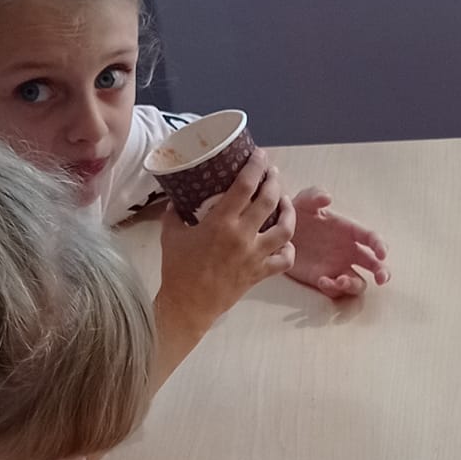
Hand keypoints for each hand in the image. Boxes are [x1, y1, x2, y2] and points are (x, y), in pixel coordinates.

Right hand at [157, 151, 296, 331]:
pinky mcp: (260, 273)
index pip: (244, 186)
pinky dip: (289, 249)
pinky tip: (285, 242)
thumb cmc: (177, 269)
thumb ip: (175, 213)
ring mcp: (255, 255)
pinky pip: (285, 260)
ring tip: (285, 202)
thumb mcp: (171, 234)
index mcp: (221, 222)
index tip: (261, 155)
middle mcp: (243, 236)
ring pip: (285, 229)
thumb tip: (177, 198)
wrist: (188, 304)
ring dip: (288, 212)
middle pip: (269, 201)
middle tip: (273, 173)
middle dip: (274, 181)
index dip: (255, 166)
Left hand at [284, 187, 387, 299]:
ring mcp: (337, 268)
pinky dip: (333, 289)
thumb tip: (327, 197)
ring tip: (339, 281)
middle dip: (382, 272)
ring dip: (353, 285)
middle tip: (381, 279)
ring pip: (357, 283)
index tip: (382, 254)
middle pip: (373, 265)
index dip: (380, 246)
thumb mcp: (302, 201)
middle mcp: (348, 252)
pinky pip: (335, 291)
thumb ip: (314, 195)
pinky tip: (321, 281)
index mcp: (349, 232)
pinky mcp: (324, 280)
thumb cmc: (295, 214)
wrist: (276, 234)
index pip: (371, 239)